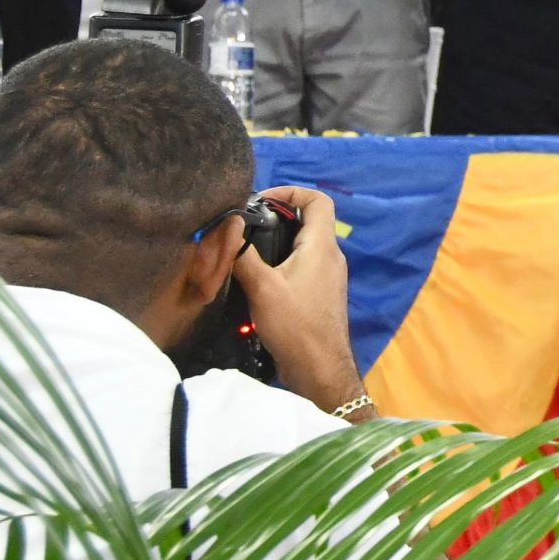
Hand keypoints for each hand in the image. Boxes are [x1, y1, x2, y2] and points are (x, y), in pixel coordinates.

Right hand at [232, 188, 365, 414]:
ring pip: (303, 247)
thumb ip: (244, 255)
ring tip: (245, 251)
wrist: (319, 368)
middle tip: (245, 226)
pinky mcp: (320, 294)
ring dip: (276, 244)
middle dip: (277, 218)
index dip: (292, 191)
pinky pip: (301, 267)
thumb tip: (228, 228)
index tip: (261, 200)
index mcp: (322, 246)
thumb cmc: (295, 324)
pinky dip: (281, 264)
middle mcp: (330, 257)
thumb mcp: (262, 287)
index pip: (318, 201)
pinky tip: (256, 279)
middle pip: (308, 222)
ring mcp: (328, 277)